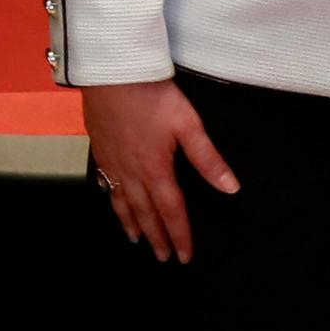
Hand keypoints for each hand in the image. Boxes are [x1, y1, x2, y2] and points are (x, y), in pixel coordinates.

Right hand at [82, 78, 236, 262]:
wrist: (112, 73)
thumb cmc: (150, 95)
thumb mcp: (188, 125)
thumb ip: (208, 159)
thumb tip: (230, 187)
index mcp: (156, 169)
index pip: (172, 211)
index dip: (180, 236)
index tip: (184, 256)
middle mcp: (132, 171)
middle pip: (146, 213)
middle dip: (156, 237)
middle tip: (162, 257)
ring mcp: (112, 161)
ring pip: (122, 202)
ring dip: (131, 223)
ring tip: (136, 239)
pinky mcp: (100, 148)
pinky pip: (106, 182)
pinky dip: (112, 199)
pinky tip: (113, 200)